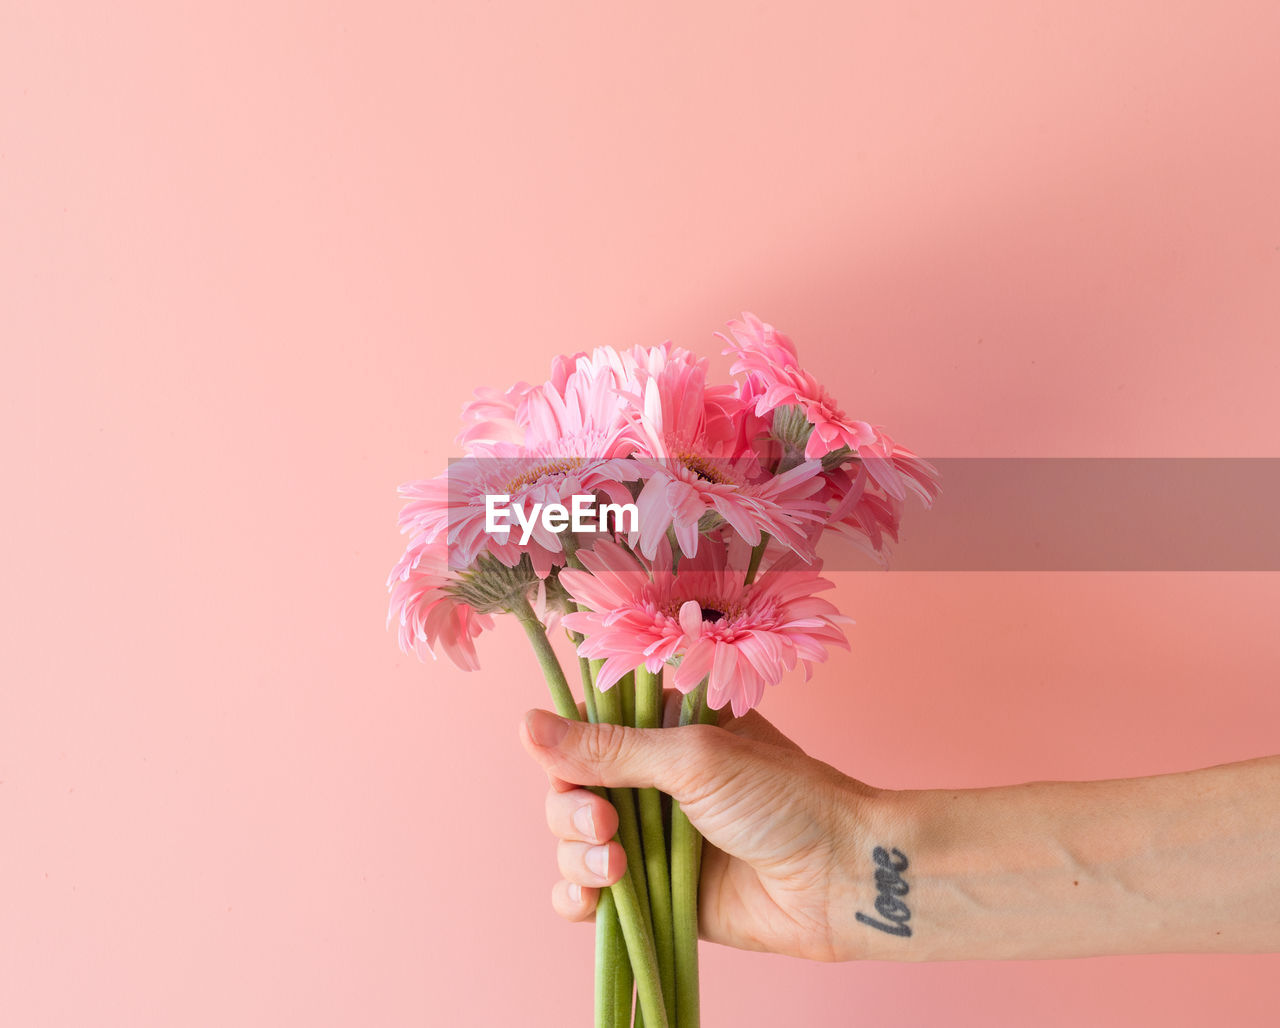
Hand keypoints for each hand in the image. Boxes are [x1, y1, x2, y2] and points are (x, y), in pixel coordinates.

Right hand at [518, 696, 886, 961]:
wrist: (840, 879)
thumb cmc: (783, 799)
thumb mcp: (692, 757)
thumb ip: (608, 748)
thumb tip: (526, 725)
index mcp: (667, 727)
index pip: (588, 727)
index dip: (567, 748)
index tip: (564, 763)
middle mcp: (654, 779)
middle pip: (570, 788)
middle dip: (572, 809)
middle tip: (606, 824)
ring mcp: (653, 838)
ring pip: (573, 842)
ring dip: (576, 855)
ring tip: (615, 865)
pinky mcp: (655, 893)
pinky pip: (591, 894)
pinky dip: (578, 896)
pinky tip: (589, 898)